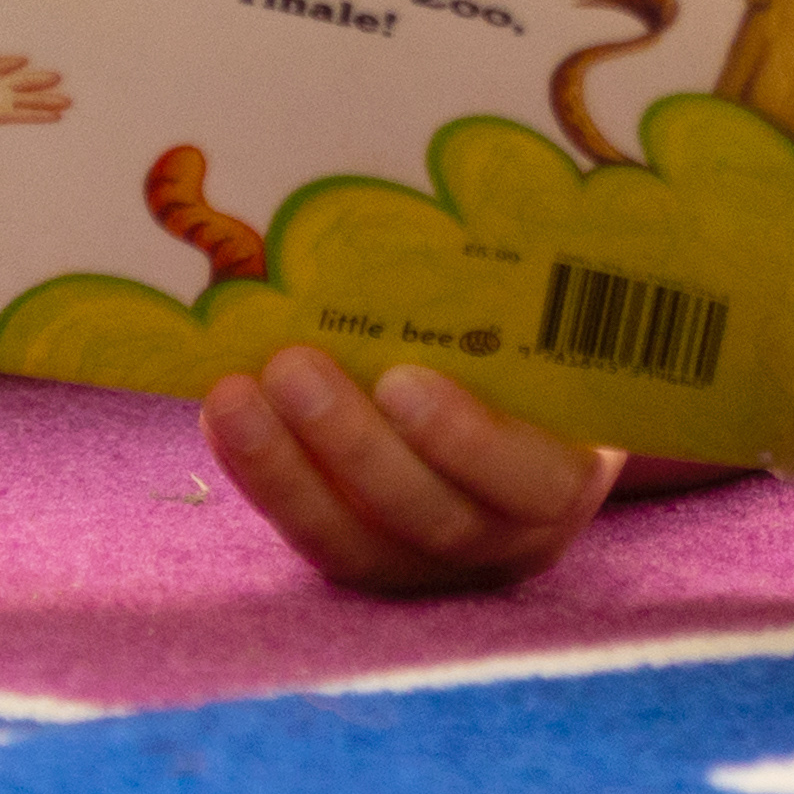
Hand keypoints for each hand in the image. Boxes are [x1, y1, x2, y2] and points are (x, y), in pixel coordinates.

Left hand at [0, 55, 66, 131]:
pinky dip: (40, 116)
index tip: (23, 59)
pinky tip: (56, 118)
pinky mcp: (1, 115)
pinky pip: (25, 115)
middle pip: (21, 80)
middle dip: (39, 80)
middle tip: (59, 76)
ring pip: (28, 98)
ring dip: (47, 99)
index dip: (9, 62)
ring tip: (68, 101)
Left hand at [205, 347, 622, 592]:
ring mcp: (435, 567)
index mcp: (571, 476)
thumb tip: (442, 226)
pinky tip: (223, 423)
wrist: (539, 418)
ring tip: (230, 397)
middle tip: (291, 366)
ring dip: (285, 469)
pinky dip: (264, 480)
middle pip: (429, 516)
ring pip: (355, 543)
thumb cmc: (545, 357)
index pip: (532, 480)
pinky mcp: (374, 567)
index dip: (467, 440)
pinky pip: (314, 536)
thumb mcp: (554, 338)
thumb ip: (523, 313)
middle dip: (350, 444)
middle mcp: (508, 540)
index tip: (402, 379)